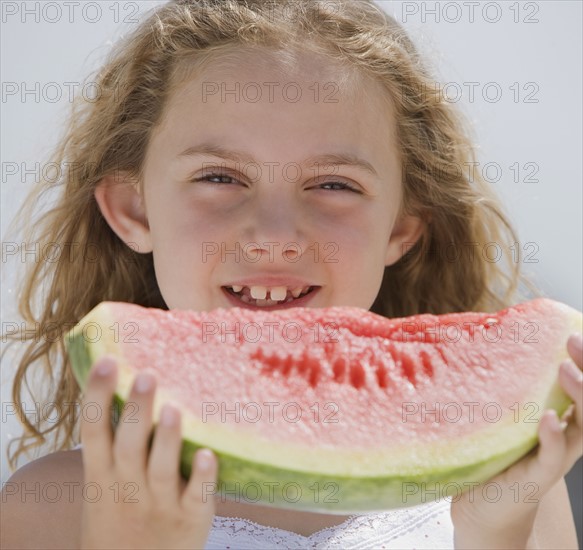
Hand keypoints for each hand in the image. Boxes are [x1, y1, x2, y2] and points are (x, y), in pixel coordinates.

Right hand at [79, 356, 217, 548]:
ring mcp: (158, 504)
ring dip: (167, 440)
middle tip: (147, 375)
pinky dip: (201, 477)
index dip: (97, 395)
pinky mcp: (189, 519)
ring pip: (160, 470)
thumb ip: (113, 445)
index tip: (108, 361)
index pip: (93, 430)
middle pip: (128, 446)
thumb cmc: (119, 516)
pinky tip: (208, 454)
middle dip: (136, 412)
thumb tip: (130, 388)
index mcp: (101, 475)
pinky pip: (195, 496)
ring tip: (173, 409)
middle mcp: (126, 488)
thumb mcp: (103, 484)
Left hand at [451, 333, 582, 547]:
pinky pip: (552, 456)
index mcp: (555, 416)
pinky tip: (548, 418)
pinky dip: (553, 437)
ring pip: (582, 427)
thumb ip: (501, 387)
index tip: (572, 331)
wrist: (480, 506)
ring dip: (578, 396)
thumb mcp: (497, 413)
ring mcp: (554, 457)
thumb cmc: (489, 452)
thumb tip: (482, 339)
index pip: (578, 385)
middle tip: (573, 341)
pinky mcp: (537, 478)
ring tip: (565, 370)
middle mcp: (562, 435)